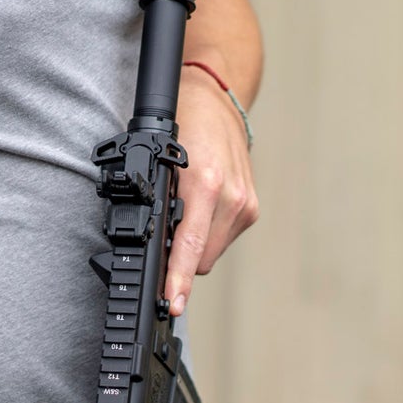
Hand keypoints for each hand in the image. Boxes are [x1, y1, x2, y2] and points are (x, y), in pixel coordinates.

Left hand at [167, 66, 258, 316]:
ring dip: (194, 245)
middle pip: (200, 260)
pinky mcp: (251, 207)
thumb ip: (157, 204)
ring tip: (183, 213)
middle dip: (179, 260)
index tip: (173, 303)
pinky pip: (222, 238)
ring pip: (211, 252)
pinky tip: (200, 209)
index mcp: (205, 184)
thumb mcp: (157, 161)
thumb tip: (151, 248)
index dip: (178, 280)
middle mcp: (231, 197)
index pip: (190, 247)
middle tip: (161, 239)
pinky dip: (207, 233)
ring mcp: (245, 204)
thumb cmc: (183, 124)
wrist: (216, 99)